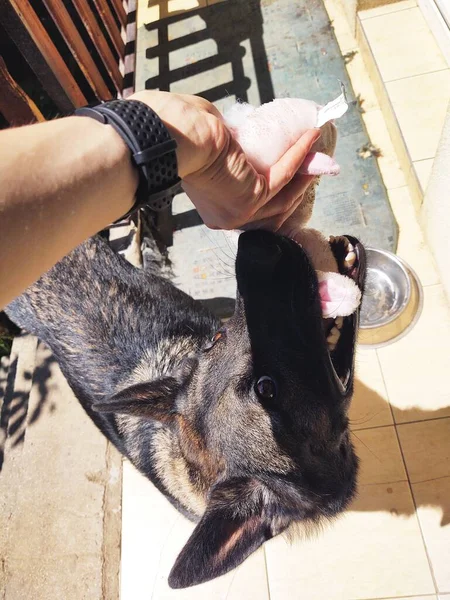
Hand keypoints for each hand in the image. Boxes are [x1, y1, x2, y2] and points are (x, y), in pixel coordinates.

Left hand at [130, 91, 319, 229]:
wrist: (177, 134)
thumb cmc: (185, 134)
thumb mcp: (215, 149)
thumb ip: (234, 152)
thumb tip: (246, 142)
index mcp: (214, 208)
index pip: (254, 205)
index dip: (278, 187)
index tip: (294, 167)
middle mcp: (227, 218)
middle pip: (274, 206)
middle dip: (297, 183)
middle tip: (311, 160)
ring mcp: (240, 212)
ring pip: (283, 195)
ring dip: (303, 171)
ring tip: (314, 147)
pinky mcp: (252, 198)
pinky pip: (283, 177)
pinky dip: (298, 156)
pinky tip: (309, 137)